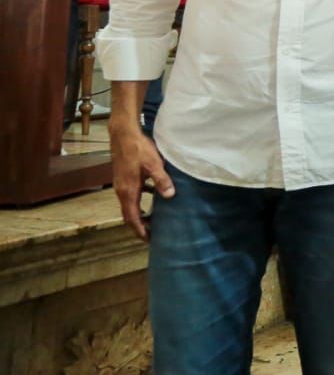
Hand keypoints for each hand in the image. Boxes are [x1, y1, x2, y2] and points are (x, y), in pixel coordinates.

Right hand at [110, 123, 173, 240]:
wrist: (122, 134)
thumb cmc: (138, 149)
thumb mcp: (154, 164)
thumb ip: (162, 181)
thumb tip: (170, 196)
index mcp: (128, 191)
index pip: (132, 218)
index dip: (139, 230)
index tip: (148, 240)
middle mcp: (121, 191)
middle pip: (129, 214)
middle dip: (139, 225)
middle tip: (152, 234)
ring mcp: (121, 184)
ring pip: (130, 205)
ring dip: (140, 213)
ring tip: (154, 218)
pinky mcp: (124, 177)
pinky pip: (132, 194)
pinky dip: (141, 199)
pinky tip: (154, 194)